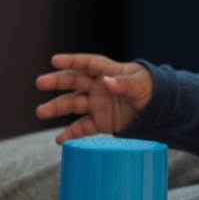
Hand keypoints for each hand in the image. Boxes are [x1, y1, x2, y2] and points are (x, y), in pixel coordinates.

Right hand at [36, 54, 153, 142]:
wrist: (158, 110)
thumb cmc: (150, 90)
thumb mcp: (141, 84)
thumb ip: (124, 83)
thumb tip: (106, 82)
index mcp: (108, 71)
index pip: (87, 63)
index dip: (71, 61)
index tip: (55, 60)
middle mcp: (98, 86)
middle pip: (74, 81)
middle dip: (57, 81)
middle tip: (40, 82)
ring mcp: (97, 104)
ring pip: (73, 104)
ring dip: (56, 108)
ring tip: (41, 111)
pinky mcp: (100, 122)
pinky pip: (83, 127)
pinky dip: (71, 134)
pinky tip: (59, 140)